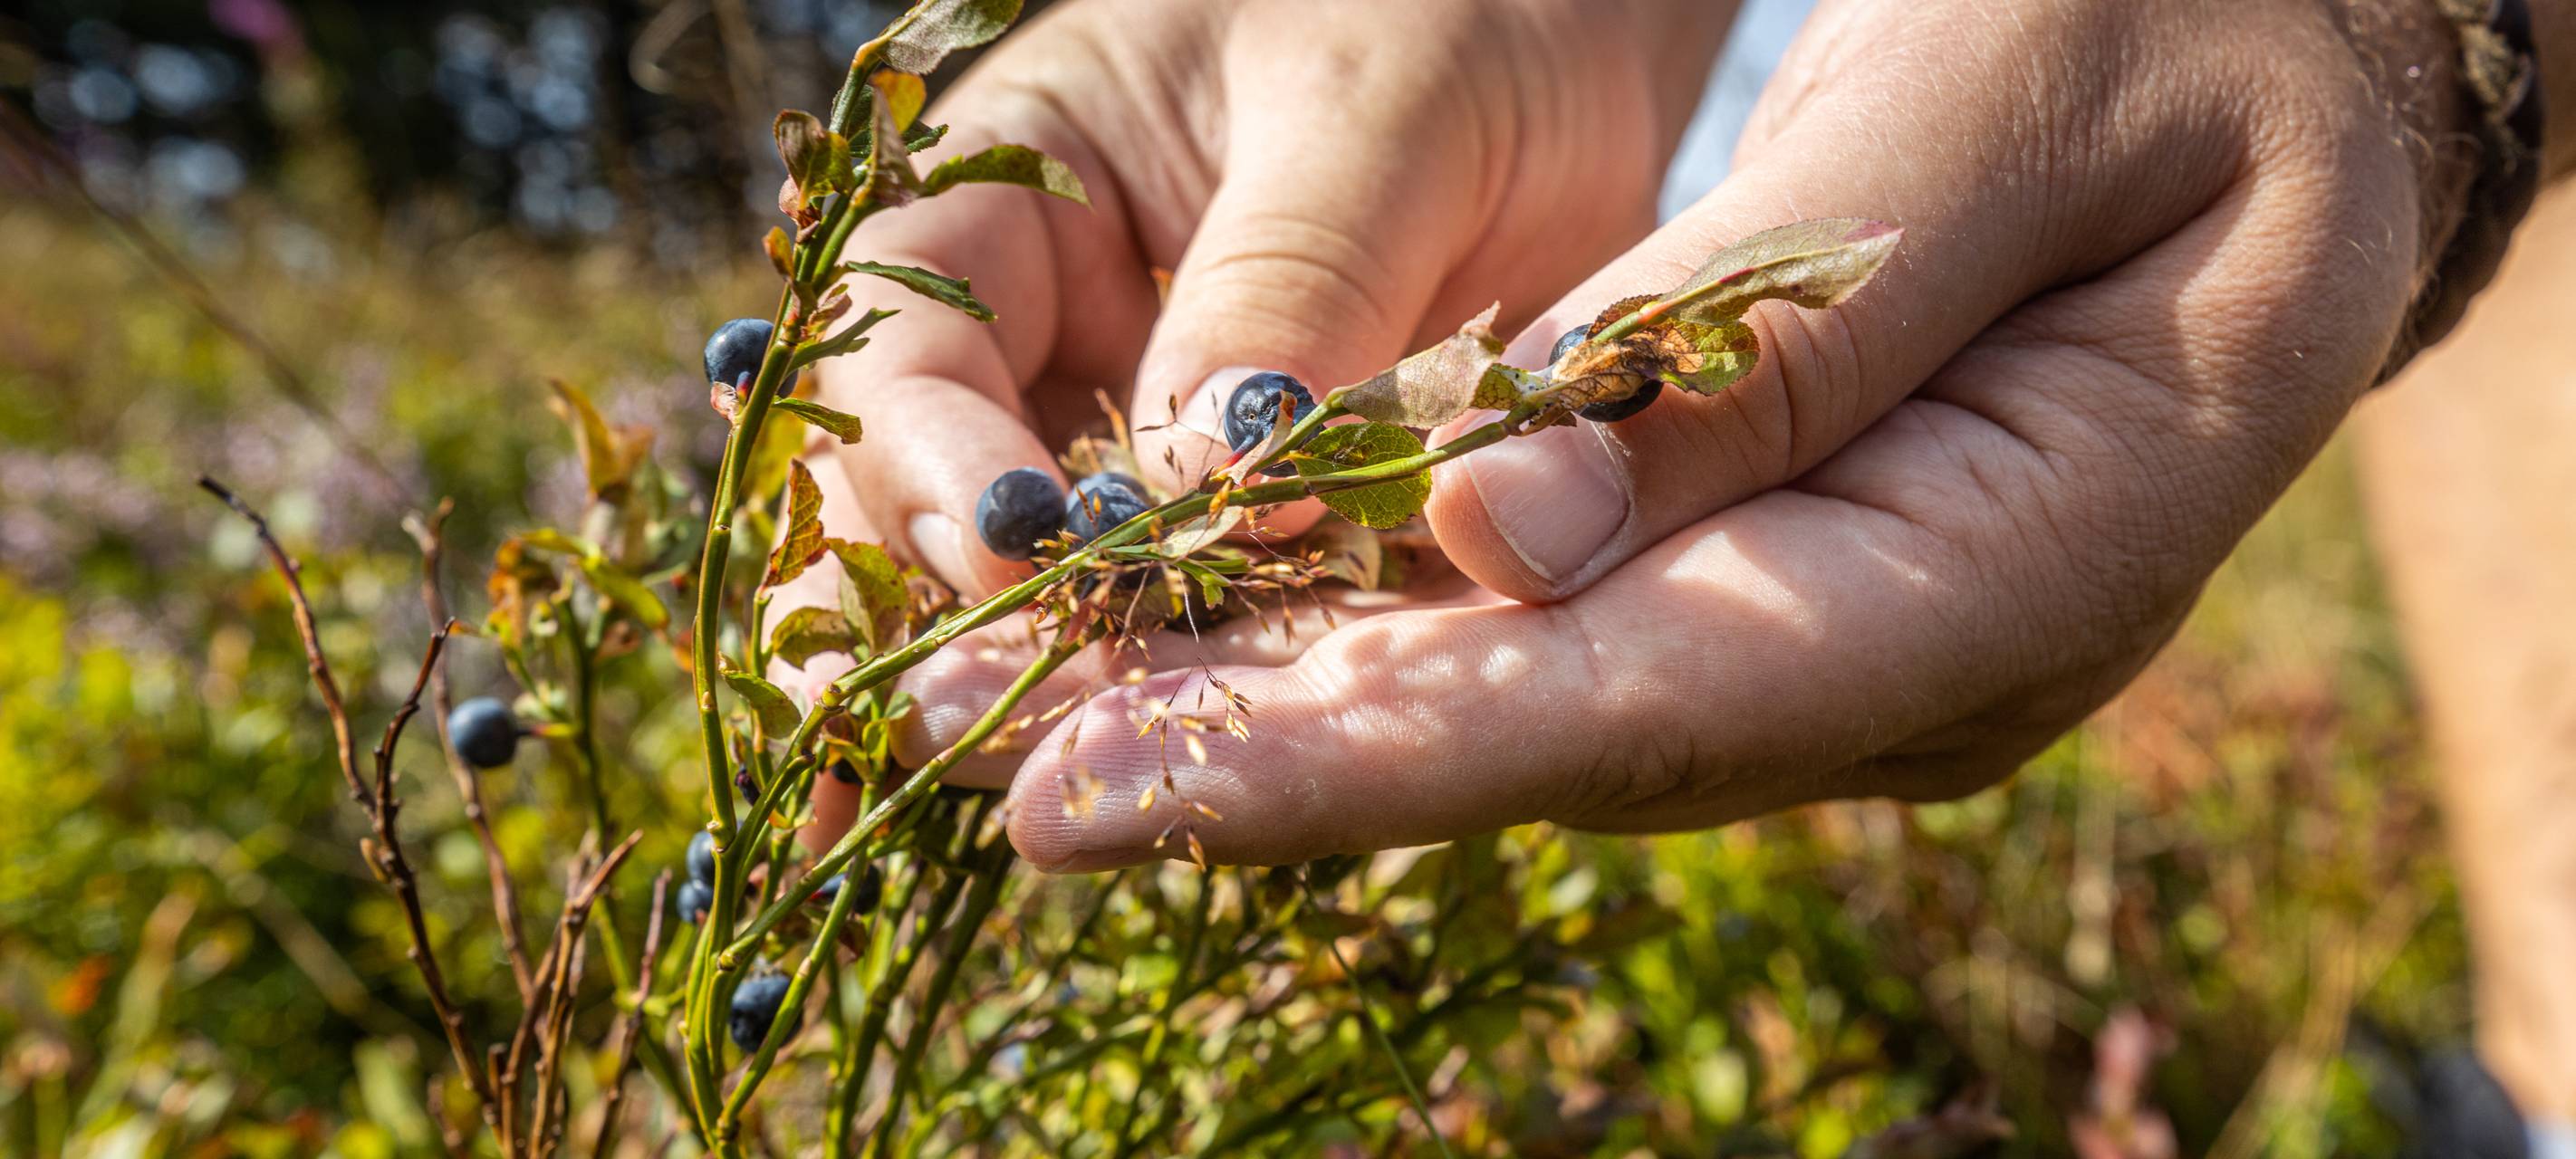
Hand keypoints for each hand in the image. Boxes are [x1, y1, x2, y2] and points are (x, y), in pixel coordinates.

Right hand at [768, 0, 1729, 840]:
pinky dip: (1173, 692)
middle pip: (927, 489)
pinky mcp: (1245, 511)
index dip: (928, 452)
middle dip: (941, 614)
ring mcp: (1133, 425)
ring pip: (1038, 584)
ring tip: (1040, 790)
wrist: (1583, 35)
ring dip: (1040, 683)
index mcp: (1022, 185)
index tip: (1011, 552)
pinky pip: (1183, 614)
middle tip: (966, 742)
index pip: (905, 334)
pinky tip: (1154, 783)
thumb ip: (1285, 285)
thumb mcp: (1379, 111)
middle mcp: (1049, 322)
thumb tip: (1194, 486)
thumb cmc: (1471, 8)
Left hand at [935, 0, 2481, 868]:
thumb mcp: (2001, 101)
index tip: (1094, 786)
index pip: (1647, 700)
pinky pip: (1553, 637)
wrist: (2298, 64)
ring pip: (1527, 706)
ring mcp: (1849, 647)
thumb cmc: (2179, 29)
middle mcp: (1919, 664)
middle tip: (972, 765)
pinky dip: (1365, 629)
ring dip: (1271, 705)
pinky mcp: (1785, 594)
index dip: (1355, 756)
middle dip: (1252, 760)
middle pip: (1548, 742)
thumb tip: (1500, 543)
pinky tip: (1185, 624)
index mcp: (2028, 559)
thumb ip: (1775, 334)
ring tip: (1016, 699)